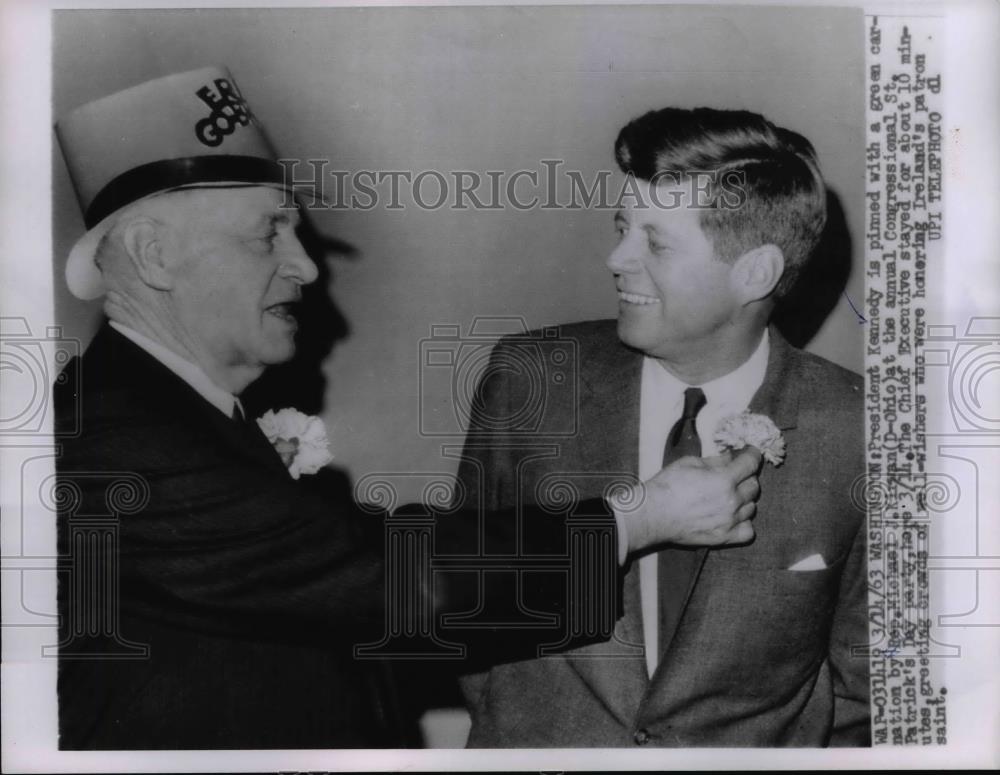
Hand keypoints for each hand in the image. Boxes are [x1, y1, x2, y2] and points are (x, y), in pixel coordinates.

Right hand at [613, 448, 762, 552]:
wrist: (653, 514)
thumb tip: (731, 458)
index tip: (751, 453)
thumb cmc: (667, 486)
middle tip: (733, 475)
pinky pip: (748, 531)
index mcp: (724, 479)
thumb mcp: (690, 463)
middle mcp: (731, 501)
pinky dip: (743, 523)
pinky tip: (732, 517)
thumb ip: (715, 461)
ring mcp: (730, 521)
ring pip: (752, 507)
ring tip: (728, 497)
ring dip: (743, 500)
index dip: (753, 455)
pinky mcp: (724, 537)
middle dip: (745, 477)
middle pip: (754, 485)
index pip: (751, 463)